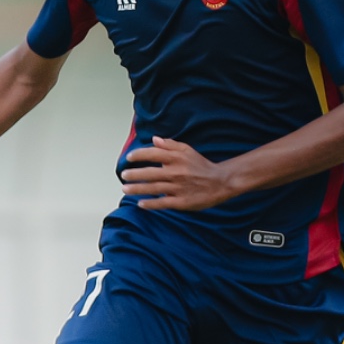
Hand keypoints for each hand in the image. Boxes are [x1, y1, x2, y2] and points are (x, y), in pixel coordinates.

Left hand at [120, 136, 236, 209]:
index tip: (129, 158)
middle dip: (134, 174)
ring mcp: (178, 188)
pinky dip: (151, 203)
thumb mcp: (187, 150)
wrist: (220, 182)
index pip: (153, 154)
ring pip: (153, 188)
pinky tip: (141, 203)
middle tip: (123, 175)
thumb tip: (153, 139)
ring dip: (137, 189)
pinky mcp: (182, 202)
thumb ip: (170, 145)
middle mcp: (176, 172)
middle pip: (149, 173)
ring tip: (125, 189)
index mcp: (176, 158)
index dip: (138, 155)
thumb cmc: (201, 165)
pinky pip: (163, 203)